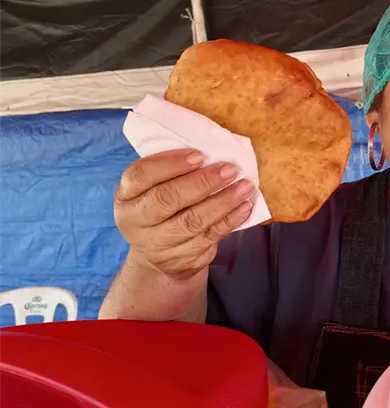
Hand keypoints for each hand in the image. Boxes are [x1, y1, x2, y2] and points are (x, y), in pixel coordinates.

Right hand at [114, 149, 254, 279]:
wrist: (158, 255)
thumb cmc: (162, 207)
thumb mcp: (154, 188)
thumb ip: (173, 170)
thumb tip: (211, 148)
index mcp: (126, 195)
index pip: (141, 175)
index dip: (171, 163)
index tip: (200, 155)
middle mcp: (136, 221)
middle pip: (167, 199)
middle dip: (202, 182)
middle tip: (229, 170)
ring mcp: (157, 244)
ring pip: (192, 221)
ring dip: (222, 202)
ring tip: (244, 186)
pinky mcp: (181, 258)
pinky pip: (209, 237)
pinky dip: (230, 220)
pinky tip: (245, 207)